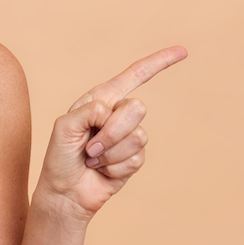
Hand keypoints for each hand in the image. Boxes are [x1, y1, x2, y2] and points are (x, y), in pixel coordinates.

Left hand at [35, 46, 187, 221]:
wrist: (64, 192)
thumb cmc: (60, 158)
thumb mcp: (64, 126)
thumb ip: (88, 110)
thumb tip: (112, 111)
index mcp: (101, 99)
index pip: (135, 75)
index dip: (159, 62)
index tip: (183, 52)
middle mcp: (117, 114)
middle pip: (138, 108)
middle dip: (112, 131)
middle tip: (90, 147)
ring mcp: (127, 137)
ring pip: (138, 136)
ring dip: (110, 152)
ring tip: (92, 159)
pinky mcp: (133, 159)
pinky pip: (136, 158)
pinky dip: (114, 167)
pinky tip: (102, 170)